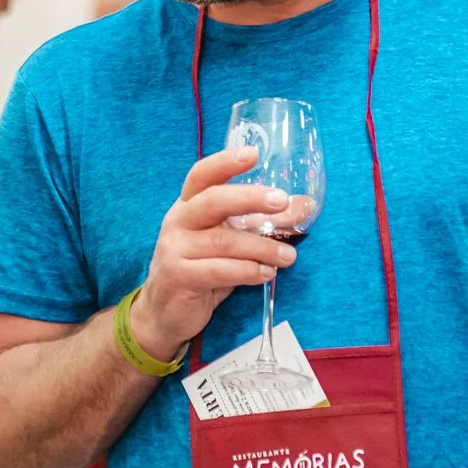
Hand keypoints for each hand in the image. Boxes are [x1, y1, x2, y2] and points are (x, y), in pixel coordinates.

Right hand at [126, 147, 301, 360]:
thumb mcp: (227, 242)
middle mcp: (178, 222)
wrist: (163, 313)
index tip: (253, 153)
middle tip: (282, 201)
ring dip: (261, 247)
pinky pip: (219, 270)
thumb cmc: (200, 270)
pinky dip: (248, 271)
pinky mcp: (179, 277)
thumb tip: (303, 205)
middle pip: (213, 201)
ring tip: (288, 256)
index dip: (225, 162)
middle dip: (250, 198)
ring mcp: (175, 249)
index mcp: (188, 206)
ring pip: (223, 241)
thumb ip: (258, 224)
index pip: (202, 175)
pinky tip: (267, 274)